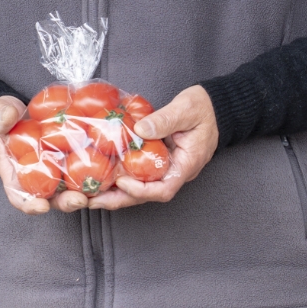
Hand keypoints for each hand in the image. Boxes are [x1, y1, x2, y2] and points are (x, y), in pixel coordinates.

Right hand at [0, 95, 91, 214]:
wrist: (21, 112)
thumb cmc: (6, 118)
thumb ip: (0, 117)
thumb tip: (9, 116)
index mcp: (17, 176)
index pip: (21, 198)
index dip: (31, 205)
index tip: (41, 206)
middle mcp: (41, 180)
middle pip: (54, 199)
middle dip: (67, 203)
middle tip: (79, 199)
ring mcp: (60, 173)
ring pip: (75, 189)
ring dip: (88, 194)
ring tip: (101, 190)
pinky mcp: (76, 162)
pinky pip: (89, 170)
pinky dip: (100, 174)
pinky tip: (113, 169)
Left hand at [85, 84, 218, 210]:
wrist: (214, 107)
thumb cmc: (203, 108)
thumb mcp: (186, 110)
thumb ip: (164, 120)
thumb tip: (140, 129)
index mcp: (186, 164)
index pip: (164, 188)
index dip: (142, 190)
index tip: (123, 183)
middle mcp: (175, 171)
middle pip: (148, 193)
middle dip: (121, 199)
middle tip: (95, 200)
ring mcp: (166, 167)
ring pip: (142, 186)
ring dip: (118, 193)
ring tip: (92, 195)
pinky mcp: (157, 159)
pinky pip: (140, 173)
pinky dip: (122, 177)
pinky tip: (103, 175)